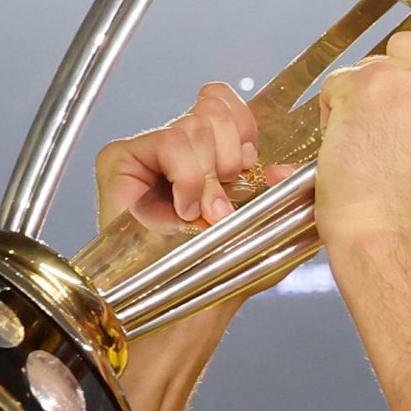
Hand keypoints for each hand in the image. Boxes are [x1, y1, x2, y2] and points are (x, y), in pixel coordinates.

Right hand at [90, 84, 269, 410]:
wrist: (186, 309)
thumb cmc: (222, 276)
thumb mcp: (272, 229)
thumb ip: (289, 194)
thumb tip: (289, 166)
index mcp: (211, 153)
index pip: (225, 101)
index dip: (243, 126)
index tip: (251, 166)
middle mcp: (179, 148)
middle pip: (211, 107)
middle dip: (230, 154)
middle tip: (227, 200)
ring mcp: (149, 153)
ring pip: (191, 126)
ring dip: (209, 176)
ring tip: (207, 215)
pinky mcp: (121, 161)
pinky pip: (165, 141)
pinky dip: (185, 176)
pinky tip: (185, 209)